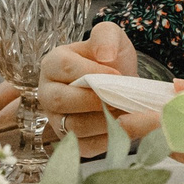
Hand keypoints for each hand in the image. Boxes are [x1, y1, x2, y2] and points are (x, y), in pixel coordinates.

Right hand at [31, 22, 140, 157]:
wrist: (120, 84)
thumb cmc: (110, 59)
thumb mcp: (110, 36)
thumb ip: (106, 36)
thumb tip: (105, 56)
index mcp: (52, 64)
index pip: (65, 68)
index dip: (92, 72)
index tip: (118, 75)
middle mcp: (48, 93)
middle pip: (62, 100)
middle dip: (96, 100)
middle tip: (123, 97)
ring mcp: (57, 120)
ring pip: (76, 127)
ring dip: (108, 122)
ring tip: (135, 113)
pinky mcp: (73, 142)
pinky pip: (88, 147)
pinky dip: (112, 139)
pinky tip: (135, 128)